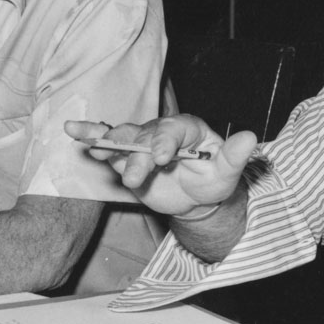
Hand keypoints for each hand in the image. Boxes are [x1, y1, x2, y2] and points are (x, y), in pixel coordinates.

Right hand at [66, 117, 257, 217]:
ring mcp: (141, 142)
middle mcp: (161, 130)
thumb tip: (250, 139)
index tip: (161, 158)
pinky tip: (74, 131)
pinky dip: (91, 137)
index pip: (173, 131)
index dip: (165, 142)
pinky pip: (107, 145)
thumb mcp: (227, 171)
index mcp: (187, 127)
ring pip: (123, 138)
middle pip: (145, 138)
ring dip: (108, 142)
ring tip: (90, 143)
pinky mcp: (125, 156)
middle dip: (138, 156)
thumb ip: (234, 156)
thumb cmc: (213, 179)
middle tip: (136, 177)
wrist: (195, 195)